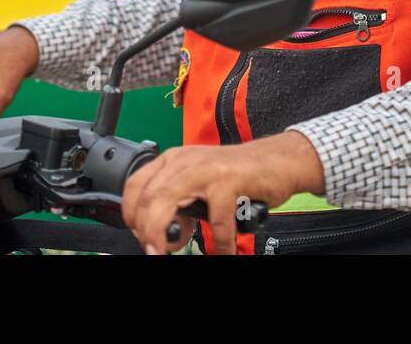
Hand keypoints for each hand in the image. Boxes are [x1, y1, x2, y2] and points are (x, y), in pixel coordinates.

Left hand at [122, 131, 323, 255]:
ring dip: (162, 233)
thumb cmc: (241, 174)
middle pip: (146, 197)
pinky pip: (216, 220)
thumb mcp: (201, 183)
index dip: (131, 215)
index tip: (140, 236)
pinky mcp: (230, 179)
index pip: (135, 185)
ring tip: (169, 251)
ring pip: (166, 201)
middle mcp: (185, 160)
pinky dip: (220, 243)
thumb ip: (180, 202)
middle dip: (144, 229)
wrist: (280, 160)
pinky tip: (224, 251)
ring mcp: (207, 169)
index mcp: (175, 160)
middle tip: (154, 250)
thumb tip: (165, 232)